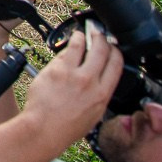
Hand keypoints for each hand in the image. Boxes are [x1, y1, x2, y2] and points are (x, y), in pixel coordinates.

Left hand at [20, 22, 121, 148]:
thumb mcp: (94, 114)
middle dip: (101, 37)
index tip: (113, 47)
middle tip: (98, 32)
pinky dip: (66, 46)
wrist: (44, 129)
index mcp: (103, 94)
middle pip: (102, 49)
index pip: (117, 64)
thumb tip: (100, 80)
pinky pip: (63, 52)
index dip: (116, 51)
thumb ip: (99, 94)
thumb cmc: (66, 127)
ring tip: (81, 34)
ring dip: (82, 36)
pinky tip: (65, 46)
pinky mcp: (55, 69)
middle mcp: (90, 81)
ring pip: (81, 44)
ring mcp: (72, 73)